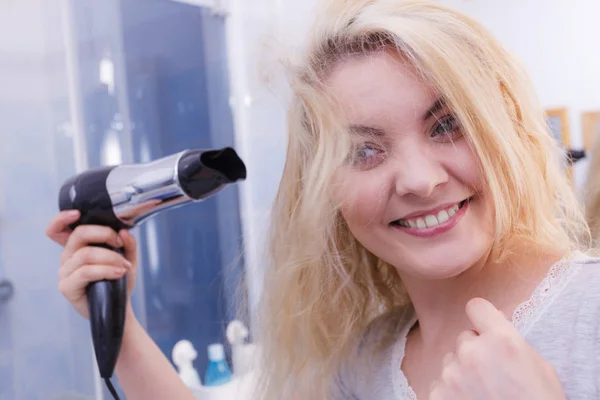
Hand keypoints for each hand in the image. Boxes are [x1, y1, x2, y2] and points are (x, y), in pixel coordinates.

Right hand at [46, 210, 137, 318]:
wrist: (120, 306)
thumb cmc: (119, 281)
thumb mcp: (128, 258)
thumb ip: (128, 243)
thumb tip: (123, 231)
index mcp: (77, 247)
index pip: (57, 230)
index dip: (61, 219)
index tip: (77, 213)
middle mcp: (67, 257)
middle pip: (78, 235)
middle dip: (104, 234)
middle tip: (120, 243)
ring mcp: (65, 272)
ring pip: (85, 254)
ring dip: (110, 257)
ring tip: (124, 266)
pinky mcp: (67, 287)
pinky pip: (85, 272)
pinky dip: (105, 270)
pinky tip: (118, 273)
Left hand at [429, 298, 565, 399]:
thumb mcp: (537, 366)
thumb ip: (509, 340)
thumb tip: (492, 320)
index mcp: (501, 340)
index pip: (475, 306)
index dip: (482, 317)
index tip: (485, 327)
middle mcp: (472, 352)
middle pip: (464, 338)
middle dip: (475, 351)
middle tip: (492, 374)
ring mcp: (451, 375)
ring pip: (451, 361)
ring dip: (462, 372)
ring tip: (483, 393)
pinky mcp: (437, 395)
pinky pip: (439, 383)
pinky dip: (450, 392)